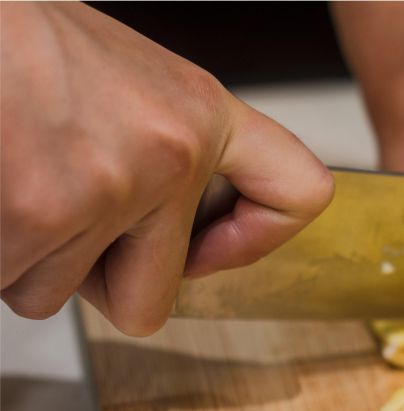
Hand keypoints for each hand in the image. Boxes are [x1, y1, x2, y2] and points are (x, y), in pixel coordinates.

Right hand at [0, 3, 333, 334]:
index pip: (299, 192)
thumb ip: (161, 151)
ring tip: (15, 180)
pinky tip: (0, 190)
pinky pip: (9, 283)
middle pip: (148, 301)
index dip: (255, 238)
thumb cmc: (21, 42)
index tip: (207, 246)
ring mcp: (106, 190)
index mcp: (200, 113)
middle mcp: (170, 155)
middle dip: (94, 279)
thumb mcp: (123, 80)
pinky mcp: (38, 216)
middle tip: (58, 215)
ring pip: (56, 293)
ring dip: (25, 257)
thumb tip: (165, 229)